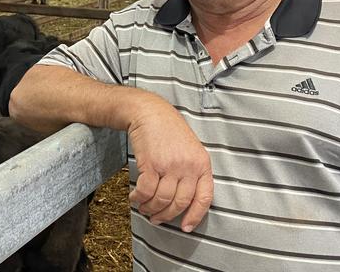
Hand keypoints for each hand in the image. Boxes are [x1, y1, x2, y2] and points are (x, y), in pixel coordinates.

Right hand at [127, 98, 212, 231]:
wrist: (149, 112)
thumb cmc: (169, 130)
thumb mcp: (190, 149)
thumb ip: (192, 171)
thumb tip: (186, 200)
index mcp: (202, 163)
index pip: (204, 198)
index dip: (195, 216)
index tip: (186, 227)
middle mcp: (188, 166)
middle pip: (180, 203)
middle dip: (167, 215)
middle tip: (157, 218)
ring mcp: (170, 165)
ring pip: (161, 199)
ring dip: (150, 208)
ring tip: (144, 207)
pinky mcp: (151, 164)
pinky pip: (146, 191)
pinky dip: (139, 198)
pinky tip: (135, 197)